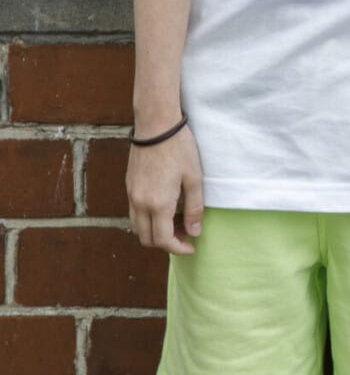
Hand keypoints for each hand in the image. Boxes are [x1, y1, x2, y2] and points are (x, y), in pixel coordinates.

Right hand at [126, 122, 205, 254]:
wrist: (156, 126)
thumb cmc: (179, 149)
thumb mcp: (194, 178)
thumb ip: (194, 208)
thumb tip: (195, 231)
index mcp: (157, 204)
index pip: (163, 240)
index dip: (178, 248)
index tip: (191, 247)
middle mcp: (140, 203)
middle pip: (147, 238)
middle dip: (166, 242)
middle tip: (187, 233)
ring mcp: (131, 195)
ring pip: (138, 227)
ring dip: (156, 231)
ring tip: (178, 221)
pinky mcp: (129, 186)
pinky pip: (135, 213)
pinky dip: (148, 219)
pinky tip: (166, 208)